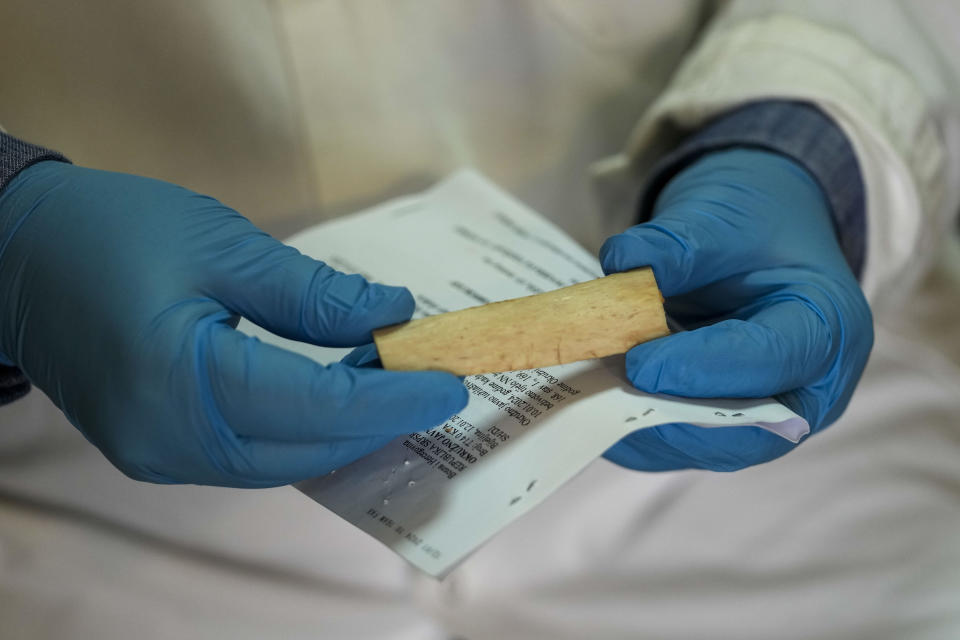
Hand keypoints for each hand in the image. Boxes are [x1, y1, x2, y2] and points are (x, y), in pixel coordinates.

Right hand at [0, 162, 466, 486]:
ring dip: (346, 428)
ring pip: (283, 461)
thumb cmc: (109, 232)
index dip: (395, 398)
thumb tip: (393, 314)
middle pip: (306, 449)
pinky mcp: (159, 448)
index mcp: (179, 384)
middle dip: (381, 419)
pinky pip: (252, 454)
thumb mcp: (220, 245)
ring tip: (397, 383)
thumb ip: (312, 293)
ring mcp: (160, 455)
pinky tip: (338, 395)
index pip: (318, 409)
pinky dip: (304, 429)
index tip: (452, 382)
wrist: (13, 254)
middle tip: (436, 380)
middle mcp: (170, 441)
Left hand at [600, 148, 872, 470]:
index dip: (703, 367)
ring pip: (700, 445)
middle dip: (663, 414)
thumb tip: (620, 264)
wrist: (760, 239)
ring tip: (583, 395)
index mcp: (828, 328)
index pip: (772, 360)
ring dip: (636, 426)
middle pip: (739, 429)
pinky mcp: (721, 426)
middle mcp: (806, 389)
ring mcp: (763, 416)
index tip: (639, 363)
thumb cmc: (756, 225)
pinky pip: (675, 440)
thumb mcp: (726, 215)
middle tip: (597, 392)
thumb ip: (679, 243)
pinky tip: (585, 398)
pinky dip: (628, 424)